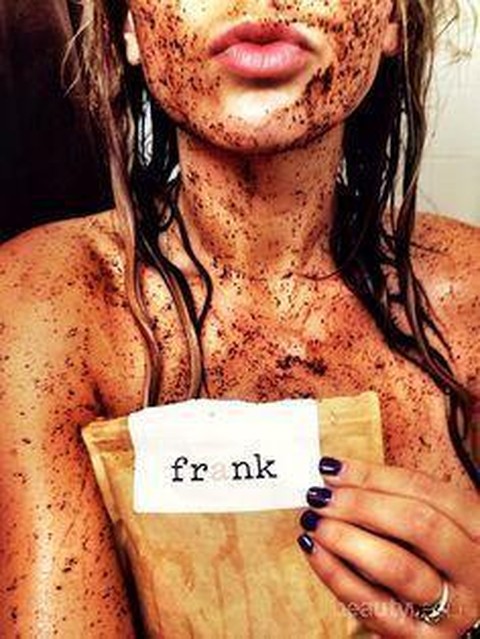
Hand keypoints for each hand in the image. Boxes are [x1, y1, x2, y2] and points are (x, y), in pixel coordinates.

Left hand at [297, 457, 479, 637]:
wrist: (461, 614)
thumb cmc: (438, 557)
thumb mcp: (436, 521)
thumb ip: (395, 498)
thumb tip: (337, 476)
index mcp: (477, 525)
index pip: (424, 490)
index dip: (372, 476)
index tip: (331, 468)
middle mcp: (473, 566)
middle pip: (416, 524)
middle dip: (360, 505)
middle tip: (321, 496)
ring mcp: (453, 608)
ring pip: (398, 567)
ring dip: (346, 539)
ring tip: (314, 521)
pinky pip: (374, 606)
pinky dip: (336, 575)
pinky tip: (315, 551)